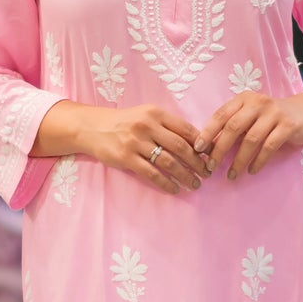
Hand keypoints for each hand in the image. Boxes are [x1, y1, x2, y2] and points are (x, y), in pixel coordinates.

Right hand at [33, 99, 209, 195]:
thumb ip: (167, 126)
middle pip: (181, 147)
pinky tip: (175, 188)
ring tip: (195, 184)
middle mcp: (147, 125)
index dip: (201, 144)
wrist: (92, 127)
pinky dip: (166, 183)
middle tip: (207, 173)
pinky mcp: (126, 158)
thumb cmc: (124, 122)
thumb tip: (196, 143)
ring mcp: (135, 142)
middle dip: (197, 163)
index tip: (211, 156)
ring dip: (185, 175)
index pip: (186, 129)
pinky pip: (151, 173)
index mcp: (156, 113)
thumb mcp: (146, 115)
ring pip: (168, 162)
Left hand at [196, 91, 302, 179]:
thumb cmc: (270, 118)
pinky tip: (252, 170)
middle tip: (211, 167)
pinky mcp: (288, 126)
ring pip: (251, 139)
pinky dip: (259, 161)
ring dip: (239, 160)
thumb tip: (208, 148)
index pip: (221, 114)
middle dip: (220, 149)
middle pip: (233, 127)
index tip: (197, 149)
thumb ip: (233, 126)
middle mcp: (258, 103)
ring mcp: (274, 113)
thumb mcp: (251, 115)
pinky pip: (269, 146)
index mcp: (244, 99)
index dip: (208, 132)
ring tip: (232, 175)